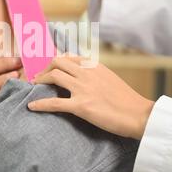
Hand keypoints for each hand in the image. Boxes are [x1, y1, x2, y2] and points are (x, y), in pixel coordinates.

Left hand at [28, 56, 154, 139]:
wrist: (139, 115)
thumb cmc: (127, 100)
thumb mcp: (110, 79)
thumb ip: (95, 74)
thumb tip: (82, 74)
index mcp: (95, 66)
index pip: (69, 56)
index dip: (55, 61)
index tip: (48, 67)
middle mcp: (87, 73)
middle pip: (57, 62)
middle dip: (45, 68)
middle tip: (39, 77)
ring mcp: (83, 88)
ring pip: (54, 76)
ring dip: (40, 80)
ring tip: (34, 86)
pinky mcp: (81, 106)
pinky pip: (54, 103)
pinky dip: (40, 104)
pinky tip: (32, 106)